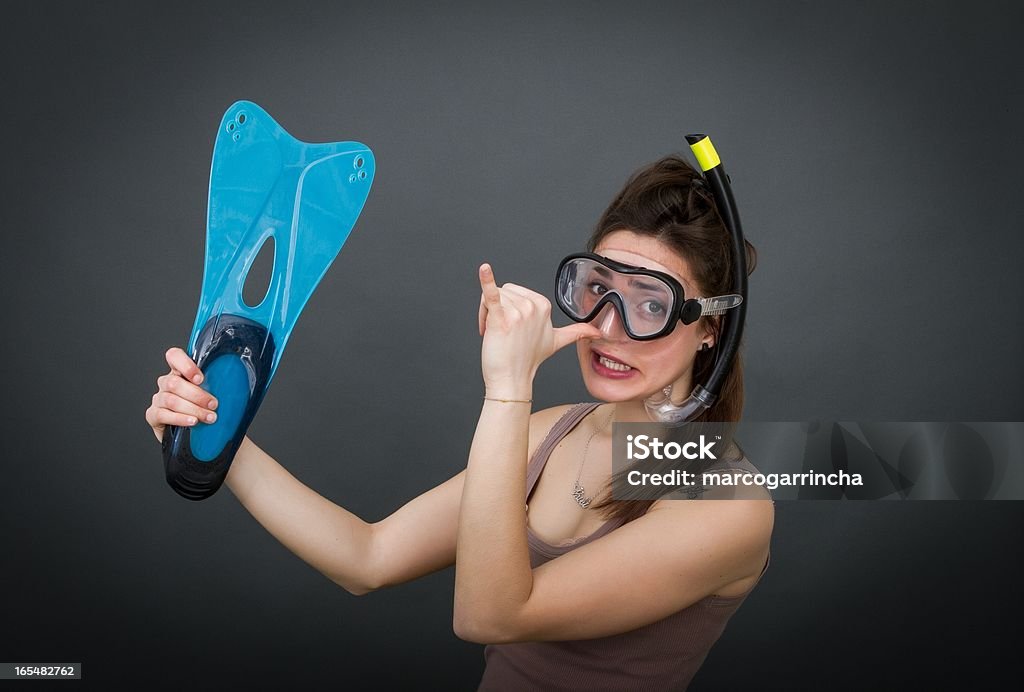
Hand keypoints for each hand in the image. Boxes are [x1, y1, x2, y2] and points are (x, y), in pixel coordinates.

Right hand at [145, 347, 218, 442]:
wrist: (200, 434)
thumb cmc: (208, 409)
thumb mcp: (214, 393)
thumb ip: (217, 383)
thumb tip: (236, 379)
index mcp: (180, 372)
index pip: (174, 356)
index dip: (185, 365)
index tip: (200, 379)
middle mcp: (166, 383)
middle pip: (174, 382)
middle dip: (197, 395)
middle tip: (214, 404)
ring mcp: (158, 399)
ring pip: (171, 400)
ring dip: (193, 409)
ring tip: (209, 417)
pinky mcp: (153, 415)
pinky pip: (162, 414)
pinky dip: (180, 419)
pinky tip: (192, 422)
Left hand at [477, 263, 601, 393]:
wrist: (512, 379)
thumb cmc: (528, 359)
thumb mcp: (557, 340)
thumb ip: (577, 332)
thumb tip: (596, 332)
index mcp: (543, 305)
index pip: (514, 290)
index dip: (507, 307)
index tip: (510, 327)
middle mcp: (532, 306)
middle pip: (503, 292)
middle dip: (496, 309)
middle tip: (501, 332)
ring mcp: (518, 312)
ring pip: (492, 297)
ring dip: (486, 314)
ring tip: (494, 332)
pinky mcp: (501, 318)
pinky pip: (492, 295)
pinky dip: (486, 281)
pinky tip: (484, 270)